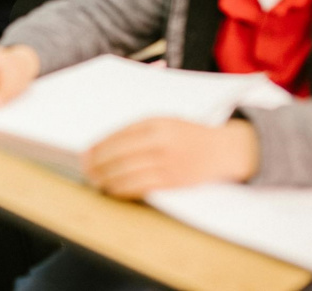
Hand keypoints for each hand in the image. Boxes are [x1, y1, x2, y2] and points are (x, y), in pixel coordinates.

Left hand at [83, 118, 259, 199]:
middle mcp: (160, 140)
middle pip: (119, 154)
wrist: (224, 149)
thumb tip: (107, 144)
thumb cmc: (190, 135)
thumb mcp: (166, 121)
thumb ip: (139, 130)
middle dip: (98, 164)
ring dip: (107, 179)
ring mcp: (167, 161)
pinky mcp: (173, 180)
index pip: (118, 135)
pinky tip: (113, 190)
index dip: (99, 146)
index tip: (87, 153)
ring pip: (127, 172)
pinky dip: (122, 189)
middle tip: (86, 170)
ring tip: (96, 181)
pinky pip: (141, 186)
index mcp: (156, 122)